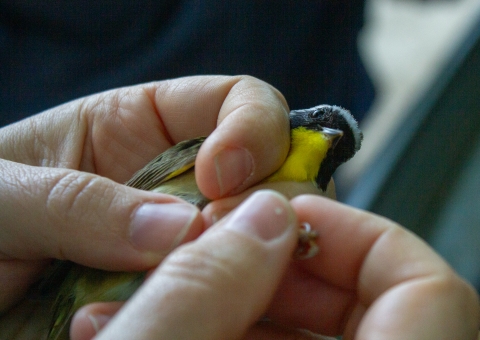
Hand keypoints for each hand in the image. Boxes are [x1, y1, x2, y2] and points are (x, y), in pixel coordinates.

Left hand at [0, 76, 307, 331]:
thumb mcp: (9, 194)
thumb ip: (80, 202)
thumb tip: (177, 229)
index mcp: (141, 124)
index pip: (236, 102)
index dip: (252, 128)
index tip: (219, 177)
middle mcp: (176, 178)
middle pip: (265, 172)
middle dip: (260, 202)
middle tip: (212, 240)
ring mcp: (181, 236)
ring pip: (253, 233)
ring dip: (241, 254)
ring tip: (190, 283)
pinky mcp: (179, 285)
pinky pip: (224, 284)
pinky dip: (224, 297)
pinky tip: (193, 310)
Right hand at [69, 192, 479, 339]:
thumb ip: (206, 288)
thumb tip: (266, 216)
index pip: (433, 295)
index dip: (366, 237)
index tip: (293, 218)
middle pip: (383, 312)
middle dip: (296, 267)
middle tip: (226, 247)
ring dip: (252, 302)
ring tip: (175, 287)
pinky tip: (171, 327)